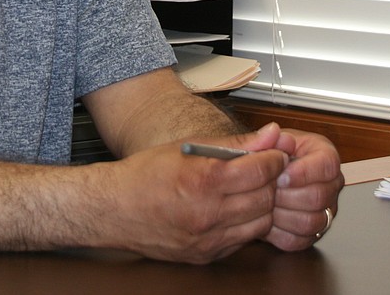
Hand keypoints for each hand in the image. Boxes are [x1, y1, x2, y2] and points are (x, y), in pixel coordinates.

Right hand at [108, 124, 288, 262]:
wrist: (114, 209)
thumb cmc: (146, 174)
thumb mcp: (189, 147)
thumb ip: (235, 143)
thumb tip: (270, 134)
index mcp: (204, 181)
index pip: (262, 170)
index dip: (275, 158)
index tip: (275, 152)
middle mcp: (208, 214)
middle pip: (266, 198)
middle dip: (273, 181)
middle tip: (266, 169)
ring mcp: (208, 239)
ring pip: (261, 223)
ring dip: (263, 205)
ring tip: (249, 189)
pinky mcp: (207, 255)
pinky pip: (243, 240)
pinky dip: (247, 224)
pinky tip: (234, 209)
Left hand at [253, 127, 343, 250]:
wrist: (257, 180)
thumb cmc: (264, 159)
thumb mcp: (262, 143)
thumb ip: (265, 139)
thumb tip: (273, 132)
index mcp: (324, 155)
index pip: (328, 164)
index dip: (304, 172)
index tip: (281, 176)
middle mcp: (331, 183)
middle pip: (320, 196)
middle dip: (288, 196)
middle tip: (269, 191)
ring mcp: (325, 209)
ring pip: (313, 221)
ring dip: (284, 215)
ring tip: (266, 204)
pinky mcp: (313, 232)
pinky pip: (301, 240)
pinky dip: (280, 233)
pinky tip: (268, 220)